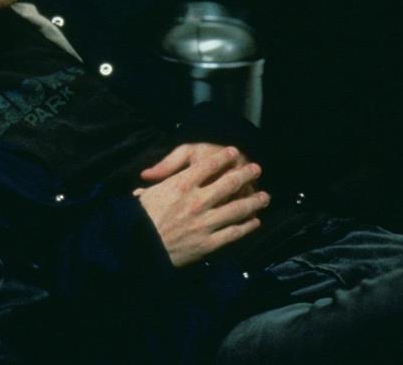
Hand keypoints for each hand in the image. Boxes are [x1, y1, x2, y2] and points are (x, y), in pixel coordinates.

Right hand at [135, 148, 269, 266]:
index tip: (233, 152)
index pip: (208, 166)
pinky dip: (247, 227)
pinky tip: (255, 222)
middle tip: (256, 168)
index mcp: (181, 185)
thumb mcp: (144, 194)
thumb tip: (148, 175)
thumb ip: (153, 185)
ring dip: (254, 201)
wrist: (139, 250)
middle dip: (245, 174)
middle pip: (229, 184)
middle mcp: (197, 201)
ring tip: (265, 196)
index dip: (223, 157)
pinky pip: (233, 233)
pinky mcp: (209, 244)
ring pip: (237, 209)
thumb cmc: (138, 220)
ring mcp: (206, 223)